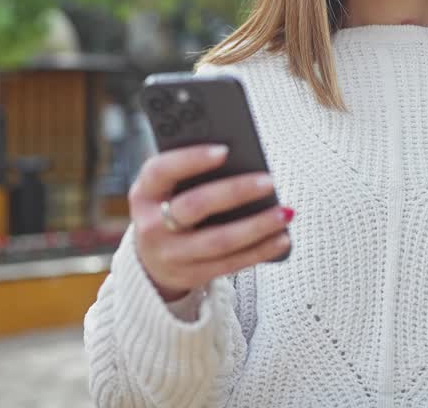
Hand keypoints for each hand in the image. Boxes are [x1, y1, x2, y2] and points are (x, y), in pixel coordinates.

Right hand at [128, 144, 292, 301]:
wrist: (150, 262)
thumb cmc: (169, 208)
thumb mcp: (165, 189)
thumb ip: (190, 173)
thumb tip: (240, 158)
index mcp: (143, 193)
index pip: (161, 171)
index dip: (191, 159)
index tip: (225, 151)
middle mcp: (151, 226)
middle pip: (194, 206)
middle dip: (234, 192)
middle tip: (268, 181)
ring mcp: (171, 255)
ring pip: (218, 241)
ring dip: (256, 226)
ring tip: (285, 212)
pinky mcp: (191, 276)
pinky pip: (230, 264)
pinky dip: (260, 250)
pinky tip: (282, 238)